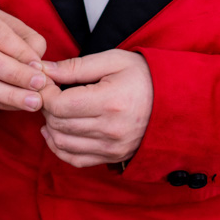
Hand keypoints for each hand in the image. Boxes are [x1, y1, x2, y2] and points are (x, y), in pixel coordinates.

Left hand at [39, 50, 153, 167]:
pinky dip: (58, 148)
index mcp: (110, 101)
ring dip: (50, 127)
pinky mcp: (112, 157)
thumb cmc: (143, 75)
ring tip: (52, 110)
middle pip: (59, 124)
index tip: (46, 82)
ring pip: (63, 144)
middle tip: (47, 92)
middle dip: (46, 107)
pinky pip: (75, 160)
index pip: (60, 105)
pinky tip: (54, 133)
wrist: (175, 100)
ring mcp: (112, 147)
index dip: (45, 93)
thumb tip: (44, 70)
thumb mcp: (112, 60)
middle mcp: (110, 129)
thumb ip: (76, 66)